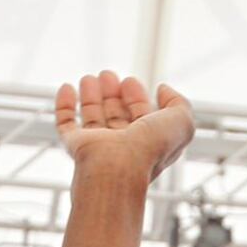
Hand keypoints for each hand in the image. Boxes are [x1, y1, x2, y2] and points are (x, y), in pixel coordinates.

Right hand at [53, 72, 193, 182]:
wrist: (117, 171)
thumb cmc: (149, 151)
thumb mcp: (181, 123)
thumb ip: (179, 104)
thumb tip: (163, 90)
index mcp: (147, 143)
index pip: (141, 119)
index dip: (137, 98)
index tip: (130, 81)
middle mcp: (122, 147)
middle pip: (116, 117)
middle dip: (112, 94)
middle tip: (108, 75)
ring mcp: (98, 148)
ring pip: (93, 119)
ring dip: (91, 97)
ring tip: (90, 78)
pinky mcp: (76, 147)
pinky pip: (66, 125)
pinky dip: (65, 105)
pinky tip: (67, 88)